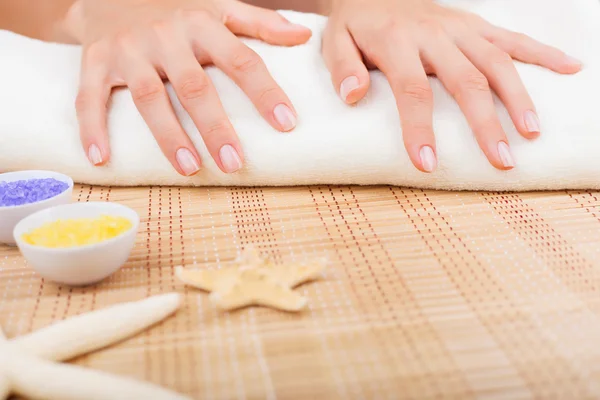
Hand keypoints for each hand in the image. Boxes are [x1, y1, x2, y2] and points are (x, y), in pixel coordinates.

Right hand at [61, 0, 310, 174]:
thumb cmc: (177, 7)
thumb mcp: (219, 5)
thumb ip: (259, 22)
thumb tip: (304, 35)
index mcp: (202, 24)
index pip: (241, 60)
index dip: (265, 92)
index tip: (287, 124)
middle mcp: (165, 36)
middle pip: (194, 86)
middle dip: (215, 127)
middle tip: (235, 164)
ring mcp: (128, 49)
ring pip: (148, 97)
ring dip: (168, 136)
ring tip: (189, 170)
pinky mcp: (95, 60)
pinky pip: (89, 96)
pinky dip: (92, 127)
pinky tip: (101, 159)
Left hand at [322, 0, 581, 171]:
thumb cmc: (354, 25)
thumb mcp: (335, 43)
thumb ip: (342, 68)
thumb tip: (354, 96)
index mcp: (397, 41)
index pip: (413, 90)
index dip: (420, 128)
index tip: (427, 164)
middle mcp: (435, 33)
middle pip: (466, 81)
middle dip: (485, 124)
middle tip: (501, 160)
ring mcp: (460, 27)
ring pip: (497, 61)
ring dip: (519, 97)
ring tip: (532, 133)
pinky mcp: (475, 24)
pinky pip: (513, 37)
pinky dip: (542, 53)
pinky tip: (570, 68)